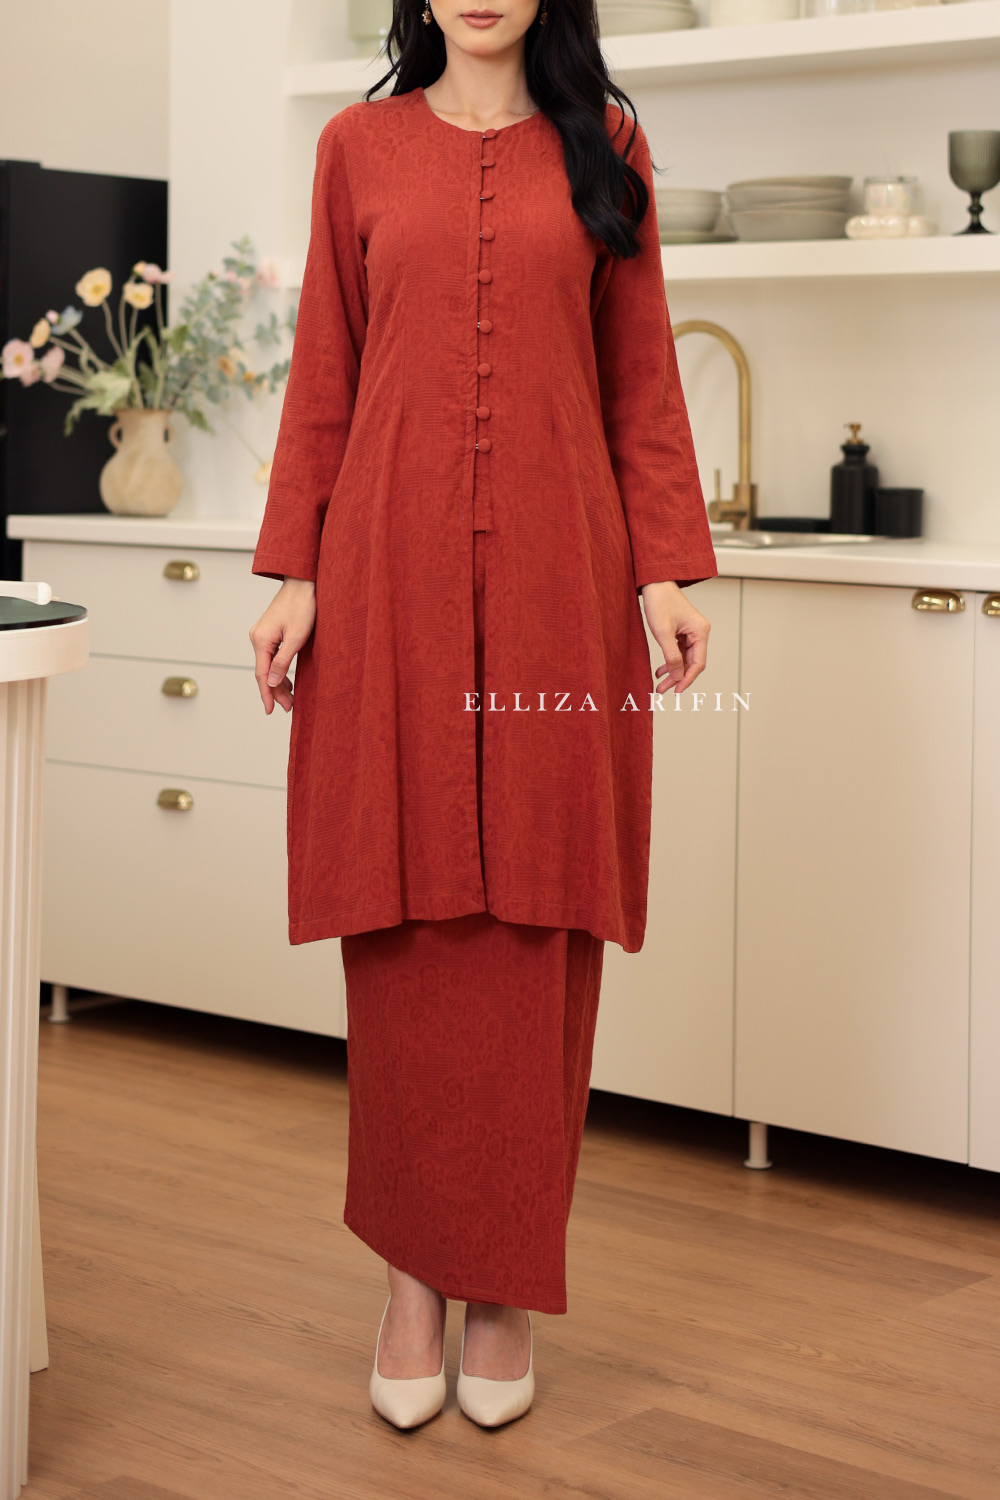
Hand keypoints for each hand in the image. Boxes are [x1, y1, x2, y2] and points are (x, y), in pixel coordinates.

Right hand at [250, 577, 316, 713]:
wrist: (302, 583)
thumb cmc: (303, 607)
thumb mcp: (297, 638)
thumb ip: (283, 661)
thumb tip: (271, 683)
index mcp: (261, 640)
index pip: (262, 675)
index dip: (267, 694)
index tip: (270, 711)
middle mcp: (257, 638)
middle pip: (264, 672)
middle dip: (275, 691)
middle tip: (288, 708)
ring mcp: (262, 634)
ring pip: (268, 665)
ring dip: (278, 682)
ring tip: (290, 699)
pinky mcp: (269, 632)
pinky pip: (271, 656)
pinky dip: (278, 669)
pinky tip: (286, 680)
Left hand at [640, 581, 710, 695]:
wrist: (654, 583)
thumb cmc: (659, 603)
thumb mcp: (663, 633)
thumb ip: (671, 656)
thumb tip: (678, 676)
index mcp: (700, 632)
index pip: (698, 663)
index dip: (687, 679)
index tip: (676, 691)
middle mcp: (700, 632)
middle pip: (691, 663)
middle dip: (677, 677)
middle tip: (661, 690)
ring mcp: (692, 632)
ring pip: (684, 659)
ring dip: (672, 671)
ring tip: (659, 684)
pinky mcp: (683, 630)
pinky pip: (679, 651)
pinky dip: (670, 661)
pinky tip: (660, 670)